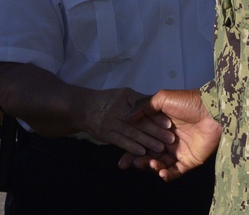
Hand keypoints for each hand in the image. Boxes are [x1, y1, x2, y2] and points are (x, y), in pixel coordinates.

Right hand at [0, 62, 174, 155]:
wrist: (77, 105)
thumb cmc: (104, 99)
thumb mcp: (124, 94)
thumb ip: (138, 100)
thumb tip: (150, 107)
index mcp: (130, 97)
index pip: (146, 108)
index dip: (157, 116)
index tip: (170, 122)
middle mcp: (124, 108)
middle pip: (143, 122)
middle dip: (157, 131)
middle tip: (171, 137)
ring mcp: (115, 121)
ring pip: (134, 133)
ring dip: (147, 142)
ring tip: (160, 149)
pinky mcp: (109, 134)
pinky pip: (121, 141)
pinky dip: (132, 147)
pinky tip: (141, 154)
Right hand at [118, 89, 221, 180]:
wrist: (212, 111)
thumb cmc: (188, 102)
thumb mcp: (162, 98)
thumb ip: (143, 107)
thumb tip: (124, 118)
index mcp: (160, 125)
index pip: (142, 139)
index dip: (130, 146)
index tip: (120, 154)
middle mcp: (167, 139)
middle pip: (148, 153)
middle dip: (137, 160)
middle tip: (126, 164)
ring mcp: (178, 151)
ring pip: (159, 163)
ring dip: (151, 166)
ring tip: (148, 164)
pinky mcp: (189, 160)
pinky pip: (175, 171)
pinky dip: (166, 174)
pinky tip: (160, 173)